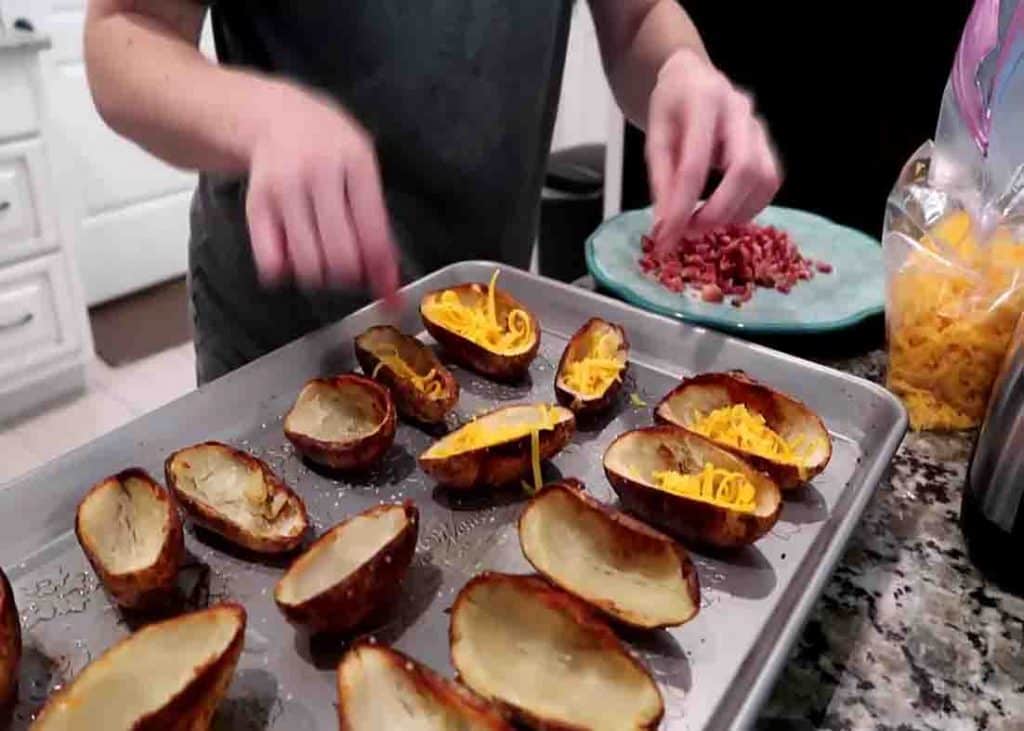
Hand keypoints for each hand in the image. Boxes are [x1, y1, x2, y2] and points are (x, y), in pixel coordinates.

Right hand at [244, 83, 399, 300]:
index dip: (382, 270)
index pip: (374, 231)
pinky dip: (285, 272)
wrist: (274, 116)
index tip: (387, 293)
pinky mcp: (256, 204)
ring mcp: (284, 188)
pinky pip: (271, 261)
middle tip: (351, 273)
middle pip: (341, 254)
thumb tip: (388, 277)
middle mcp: (318, 172)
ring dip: (321, 276)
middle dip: (351, 275)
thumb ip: (376, 219)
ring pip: (308, 263)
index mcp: (355, 161)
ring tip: (324, 261)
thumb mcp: (362, 165)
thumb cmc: (327, 146)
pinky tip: (293, 258)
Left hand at [646, 48, 780, 247]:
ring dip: (737, 211)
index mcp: (704, 101)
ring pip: (765, 178)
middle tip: (690, 231)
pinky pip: (769, 181)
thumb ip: (660, 180)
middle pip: (745, 169)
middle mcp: (739, 110)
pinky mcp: (767, 143)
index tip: (666, 237)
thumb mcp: (654, 137)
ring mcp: (758, 126)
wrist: (693, 79)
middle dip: (719, 210)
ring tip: (704, 223)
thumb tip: (663, 228)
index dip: (682, 205)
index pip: (697, 162)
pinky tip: (724, 212)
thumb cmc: (671, 108)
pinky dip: (748, 206)